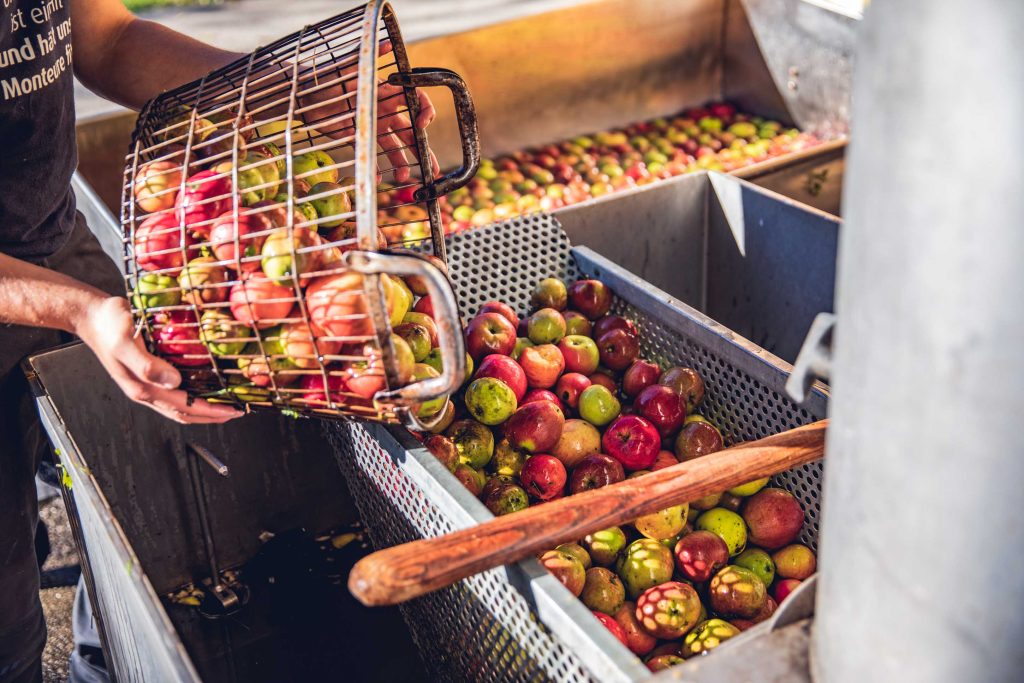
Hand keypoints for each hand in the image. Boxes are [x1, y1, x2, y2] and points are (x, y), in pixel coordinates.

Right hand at [76, 297, 240, 424]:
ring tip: (225, 405)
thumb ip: (147, 365)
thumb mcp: (126, 342)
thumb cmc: (109, 326)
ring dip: (204, 409)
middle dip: (212, 415)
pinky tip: (204, 388)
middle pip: (185, 413)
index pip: (184, 407)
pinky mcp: (147, 374)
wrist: (92, 316)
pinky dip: (192, 396)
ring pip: (179, 406)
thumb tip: (174, 383)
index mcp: (142, 388)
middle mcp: (145, 390)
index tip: (233, 410)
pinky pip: (174, 393)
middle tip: (237, 411)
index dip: (211, 411)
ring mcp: (145, 384)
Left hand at [297, 40, 439, 182]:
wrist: (305, 94)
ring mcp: (374, 125)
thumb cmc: (330, 76)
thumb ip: (370, 55)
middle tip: (434, 169)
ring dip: (403, 163)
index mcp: (388, 93)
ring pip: (395, 148)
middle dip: (424, 150)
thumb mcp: (352, 66)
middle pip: (412, 132)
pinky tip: (377, 179)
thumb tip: (389, 42)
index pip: (417, 101)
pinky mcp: (359, 137)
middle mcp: (385, 111)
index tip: (422, 124)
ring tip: (405, 177)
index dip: (425, 111)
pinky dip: (375, 168)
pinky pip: (371, 155)